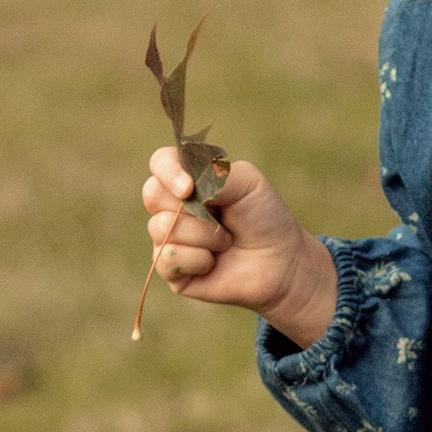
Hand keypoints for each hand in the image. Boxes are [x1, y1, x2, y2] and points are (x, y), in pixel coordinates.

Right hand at [141, 149, 337, 345]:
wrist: (279, 262)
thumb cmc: (263, 217)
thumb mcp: (247, 182)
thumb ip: (214, 173)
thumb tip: (185, 189)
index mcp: (188, 179)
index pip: (160, 162)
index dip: (169, 172)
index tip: (190, 188)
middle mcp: (172, 206)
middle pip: (152, 193)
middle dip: (193, 208)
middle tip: (221, 217)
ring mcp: (168, 237)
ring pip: (163, 227)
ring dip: (204, 235)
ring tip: (225, 241)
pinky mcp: (170, 268)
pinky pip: (166, 257)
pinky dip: (197, 259)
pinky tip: (213, 263)